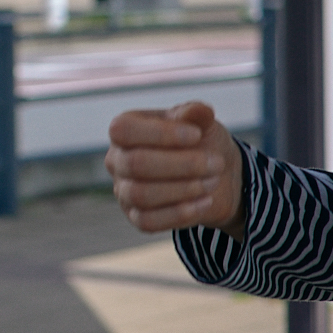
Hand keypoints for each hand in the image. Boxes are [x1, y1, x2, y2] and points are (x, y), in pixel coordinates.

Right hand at [105, 101, 243, 238]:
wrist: (215, 175)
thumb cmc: (201, 143)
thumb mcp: (202, 123)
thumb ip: (196, 114)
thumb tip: (198, 110)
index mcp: (124, 130)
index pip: (124, 130)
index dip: (159, 134)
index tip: (197, 135)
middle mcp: (116, 160)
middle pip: (135, 164)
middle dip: (182, 165)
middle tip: (215, 163)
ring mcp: (123, 190)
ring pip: (140, 194)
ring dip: (183, 189)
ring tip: (211, 181)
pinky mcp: (136, 216)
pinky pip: (148, 221)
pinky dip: (180, 214)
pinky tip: (205, 202)